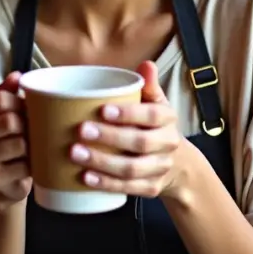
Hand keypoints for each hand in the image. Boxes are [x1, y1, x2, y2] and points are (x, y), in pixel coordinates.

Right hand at [0, 71, 31, 210]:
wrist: (6, 179)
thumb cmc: (9, 137)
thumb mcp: (7, 111)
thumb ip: (9, 91)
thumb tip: (17, 76)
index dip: (21, 102)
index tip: (29, 108)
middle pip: (9, 121)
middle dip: (29, 123)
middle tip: (37, 127)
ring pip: (19, 143)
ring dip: (34, 143)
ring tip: (36, 144)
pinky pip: (23, 166)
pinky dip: (35, 163)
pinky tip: (33, 163)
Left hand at [70, 60, 186, 198]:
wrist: (176, 162)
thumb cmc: (154, 125)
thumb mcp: (155, 103)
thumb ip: (147, 85)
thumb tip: (146, 65)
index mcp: (168, 118)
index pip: (151, 115)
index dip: (128, 114)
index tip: (102, 110)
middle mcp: (168, 144)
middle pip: (139, 143)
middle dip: (109, 138)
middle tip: (81, 131)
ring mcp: (160, 168)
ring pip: (132, 169)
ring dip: (102, 163)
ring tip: (75, 154)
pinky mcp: (151, 188)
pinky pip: (129, 188)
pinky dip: (106, 184)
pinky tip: (85, 178)